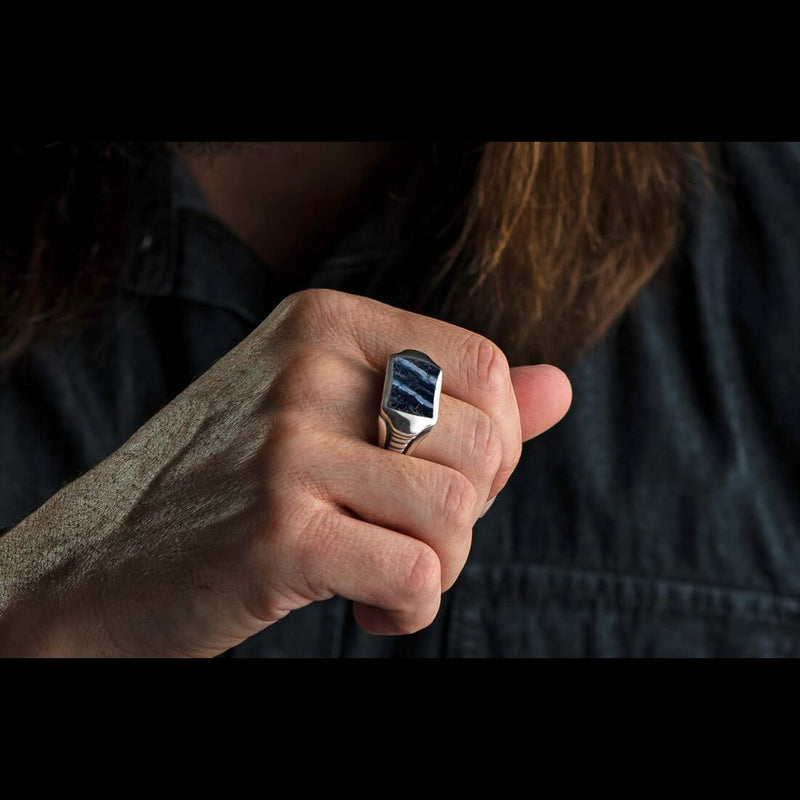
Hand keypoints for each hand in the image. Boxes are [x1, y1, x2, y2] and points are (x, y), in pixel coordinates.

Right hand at [0, 289, 570, 655]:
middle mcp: (308, 368)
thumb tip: (560, 388)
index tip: (436, 485)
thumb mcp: (334, 414)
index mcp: (327, 323)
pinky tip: (361, 608)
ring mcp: (289, 446)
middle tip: (401, 540)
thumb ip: (452, 399)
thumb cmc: (233, 485)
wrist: (102, 562)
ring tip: (377, 575)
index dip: (491, 445)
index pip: (485, 370)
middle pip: (483, 445)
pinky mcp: (279, 531)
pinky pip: (417, 575)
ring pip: (456, 512)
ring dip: (436, 567)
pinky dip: (408, 610)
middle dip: (463, 516)